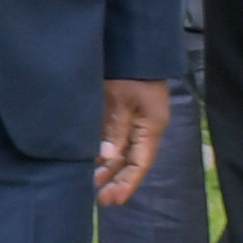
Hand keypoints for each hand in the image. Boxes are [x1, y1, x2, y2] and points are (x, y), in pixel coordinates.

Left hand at [93, 77, 169, 210]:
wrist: (132, 42)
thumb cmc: (129, 71)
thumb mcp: (120, 100)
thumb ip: (113, 129)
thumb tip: (105, 157)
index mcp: (150, 127)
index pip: (139, 163)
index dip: (126, 183)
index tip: (111, 200)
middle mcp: (145, 126)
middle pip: (131, 160)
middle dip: (116, 178)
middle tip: (98, 196)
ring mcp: (135, 118)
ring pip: (122, 149)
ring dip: (109, 165)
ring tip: (91, 179)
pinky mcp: (123, 109)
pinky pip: (115, 136)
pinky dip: (105, 149)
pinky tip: (92, 157)